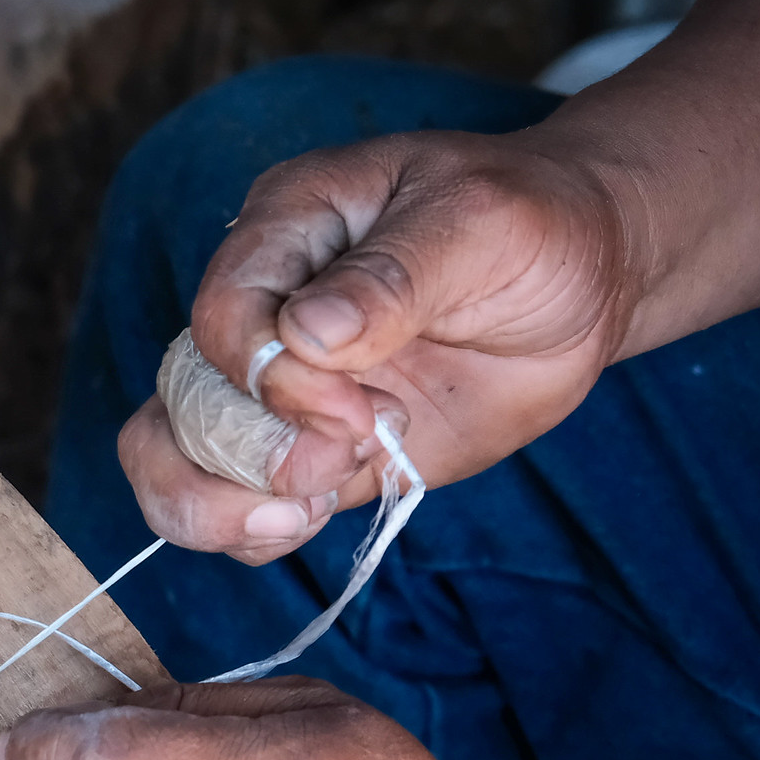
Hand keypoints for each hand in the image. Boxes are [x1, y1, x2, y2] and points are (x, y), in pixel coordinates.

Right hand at [125, 129, 641, 561]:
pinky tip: (308, 519)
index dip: (271, 380)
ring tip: (305, 509)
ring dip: (226, 505)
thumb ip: (393, 277)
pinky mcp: (304, 450)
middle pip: (179, 397)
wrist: (585, 284)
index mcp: (285, 231)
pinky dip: (251, 534)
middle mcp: (260, 310)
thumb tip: (304, 335)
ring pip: (174, 458)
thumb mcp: (483, 225)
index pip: (221, 317)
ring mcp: (275, 389)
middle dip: (246, 453)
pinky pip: (231, 507)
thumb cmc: (536, 226)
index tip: (359, 411)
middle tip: (342, 458)